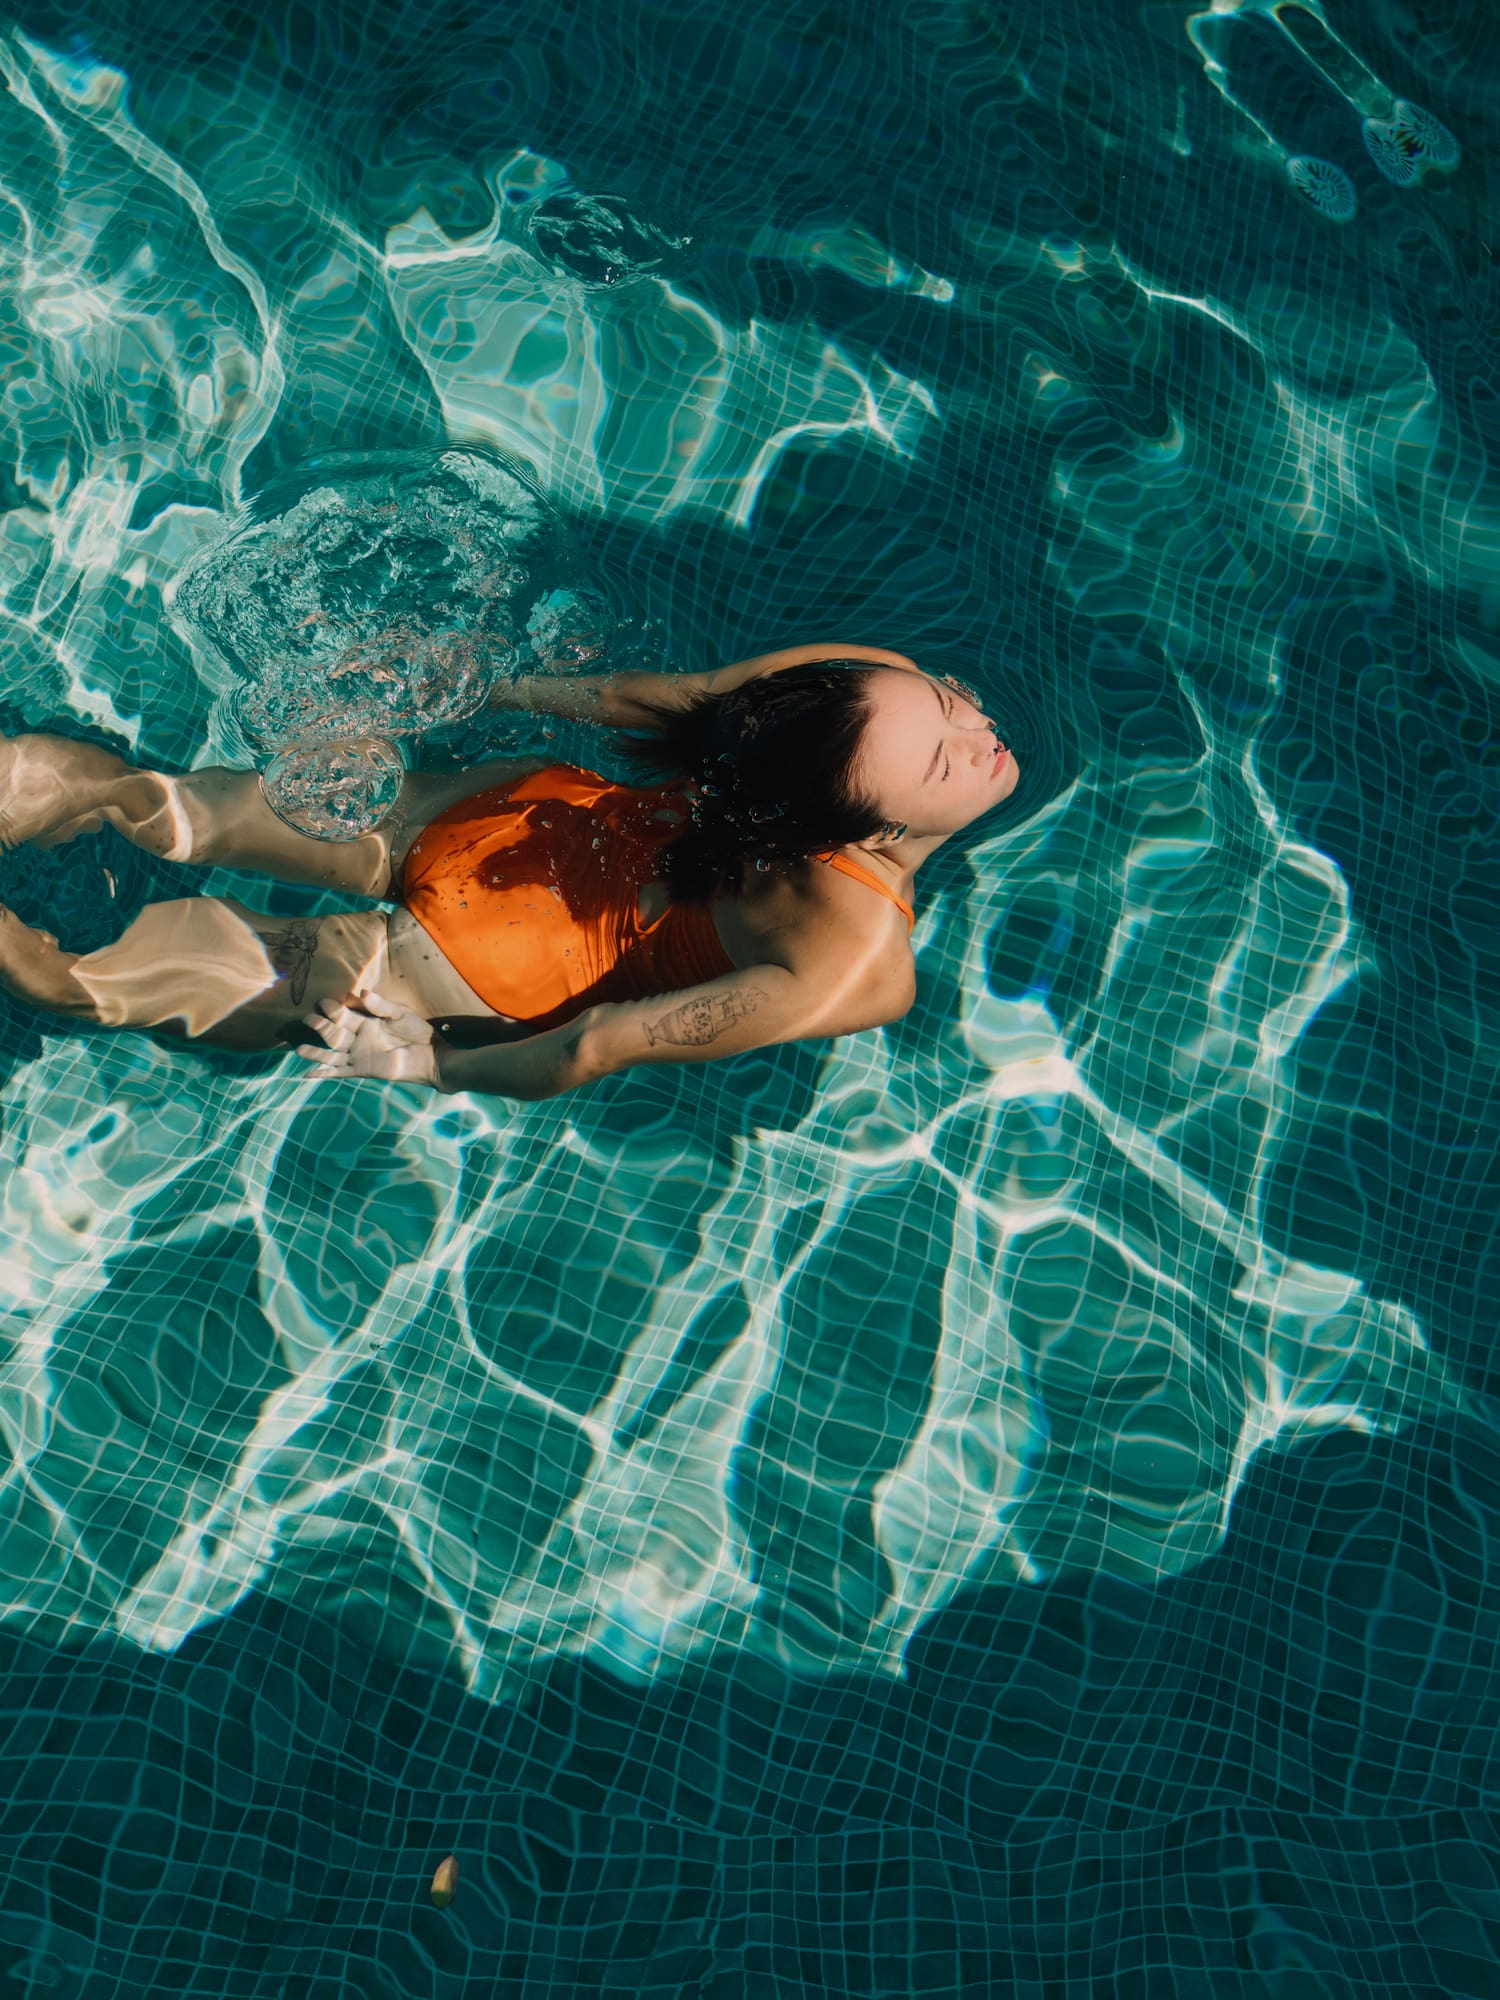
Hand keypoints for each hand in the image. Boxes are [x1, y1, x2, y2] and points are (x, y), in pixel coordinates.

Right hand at [293, 988, 440, 1085]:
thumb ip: (380, 1005)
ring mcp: (359, 1055)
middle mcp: (359, 1038)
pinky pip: (340, 1072)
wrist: (430, 1055)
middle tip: (307, 1019)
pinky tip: (307, 1075)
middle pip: (335, 1033)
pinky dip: (324, 1074)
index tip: (323, 1002)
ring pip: (332, 1053)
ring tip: (298, 1049)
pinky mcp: (363, 1070)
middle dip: (321, 1027)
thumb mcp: (399, 1014)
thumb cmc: (418, 1032)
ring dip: (316, 1052)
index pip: (345, 1015)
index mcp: (367, 1022)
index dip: (334, 1009)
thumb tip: (361, 992)